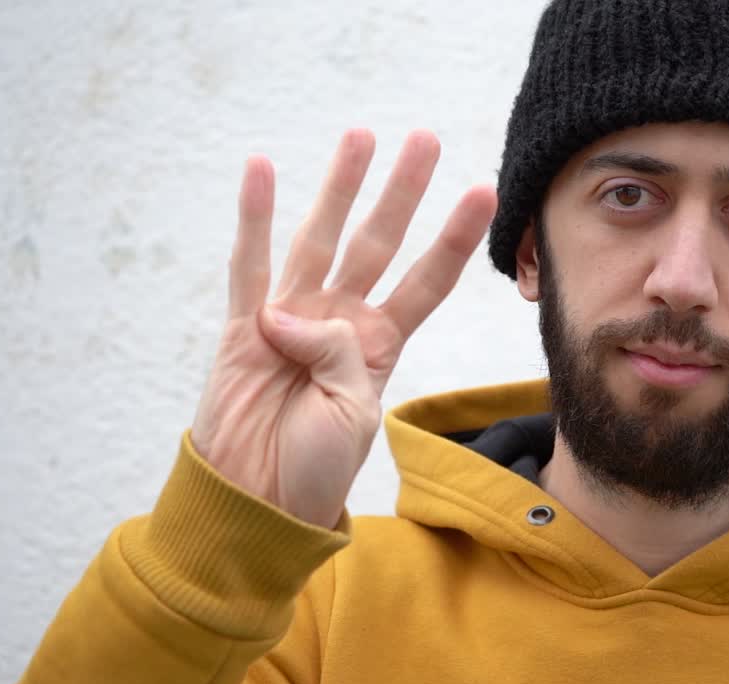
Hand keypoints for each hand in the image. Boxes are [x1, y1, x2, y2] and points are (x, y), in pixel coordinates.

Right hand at [189, 129, 497, 527]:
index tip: (484, 193)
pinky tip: (262, 170)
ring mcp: (292, 316)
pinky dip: (255, 217)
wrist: (257, 502)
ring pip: (322, 237)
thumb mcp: (352, 414)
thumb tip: (291, 313)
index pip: (428, 280)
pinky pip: (250, 263)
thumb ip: (338, 354)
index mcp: (379, 345)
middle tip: (426, 139)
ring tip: (362, 136)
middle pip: (379, 241)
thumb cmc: (314, 468)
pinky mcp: (244, 326)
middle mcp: (340, 321)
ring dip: (340, 186)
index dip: (453, 239)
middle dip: (402, 191)